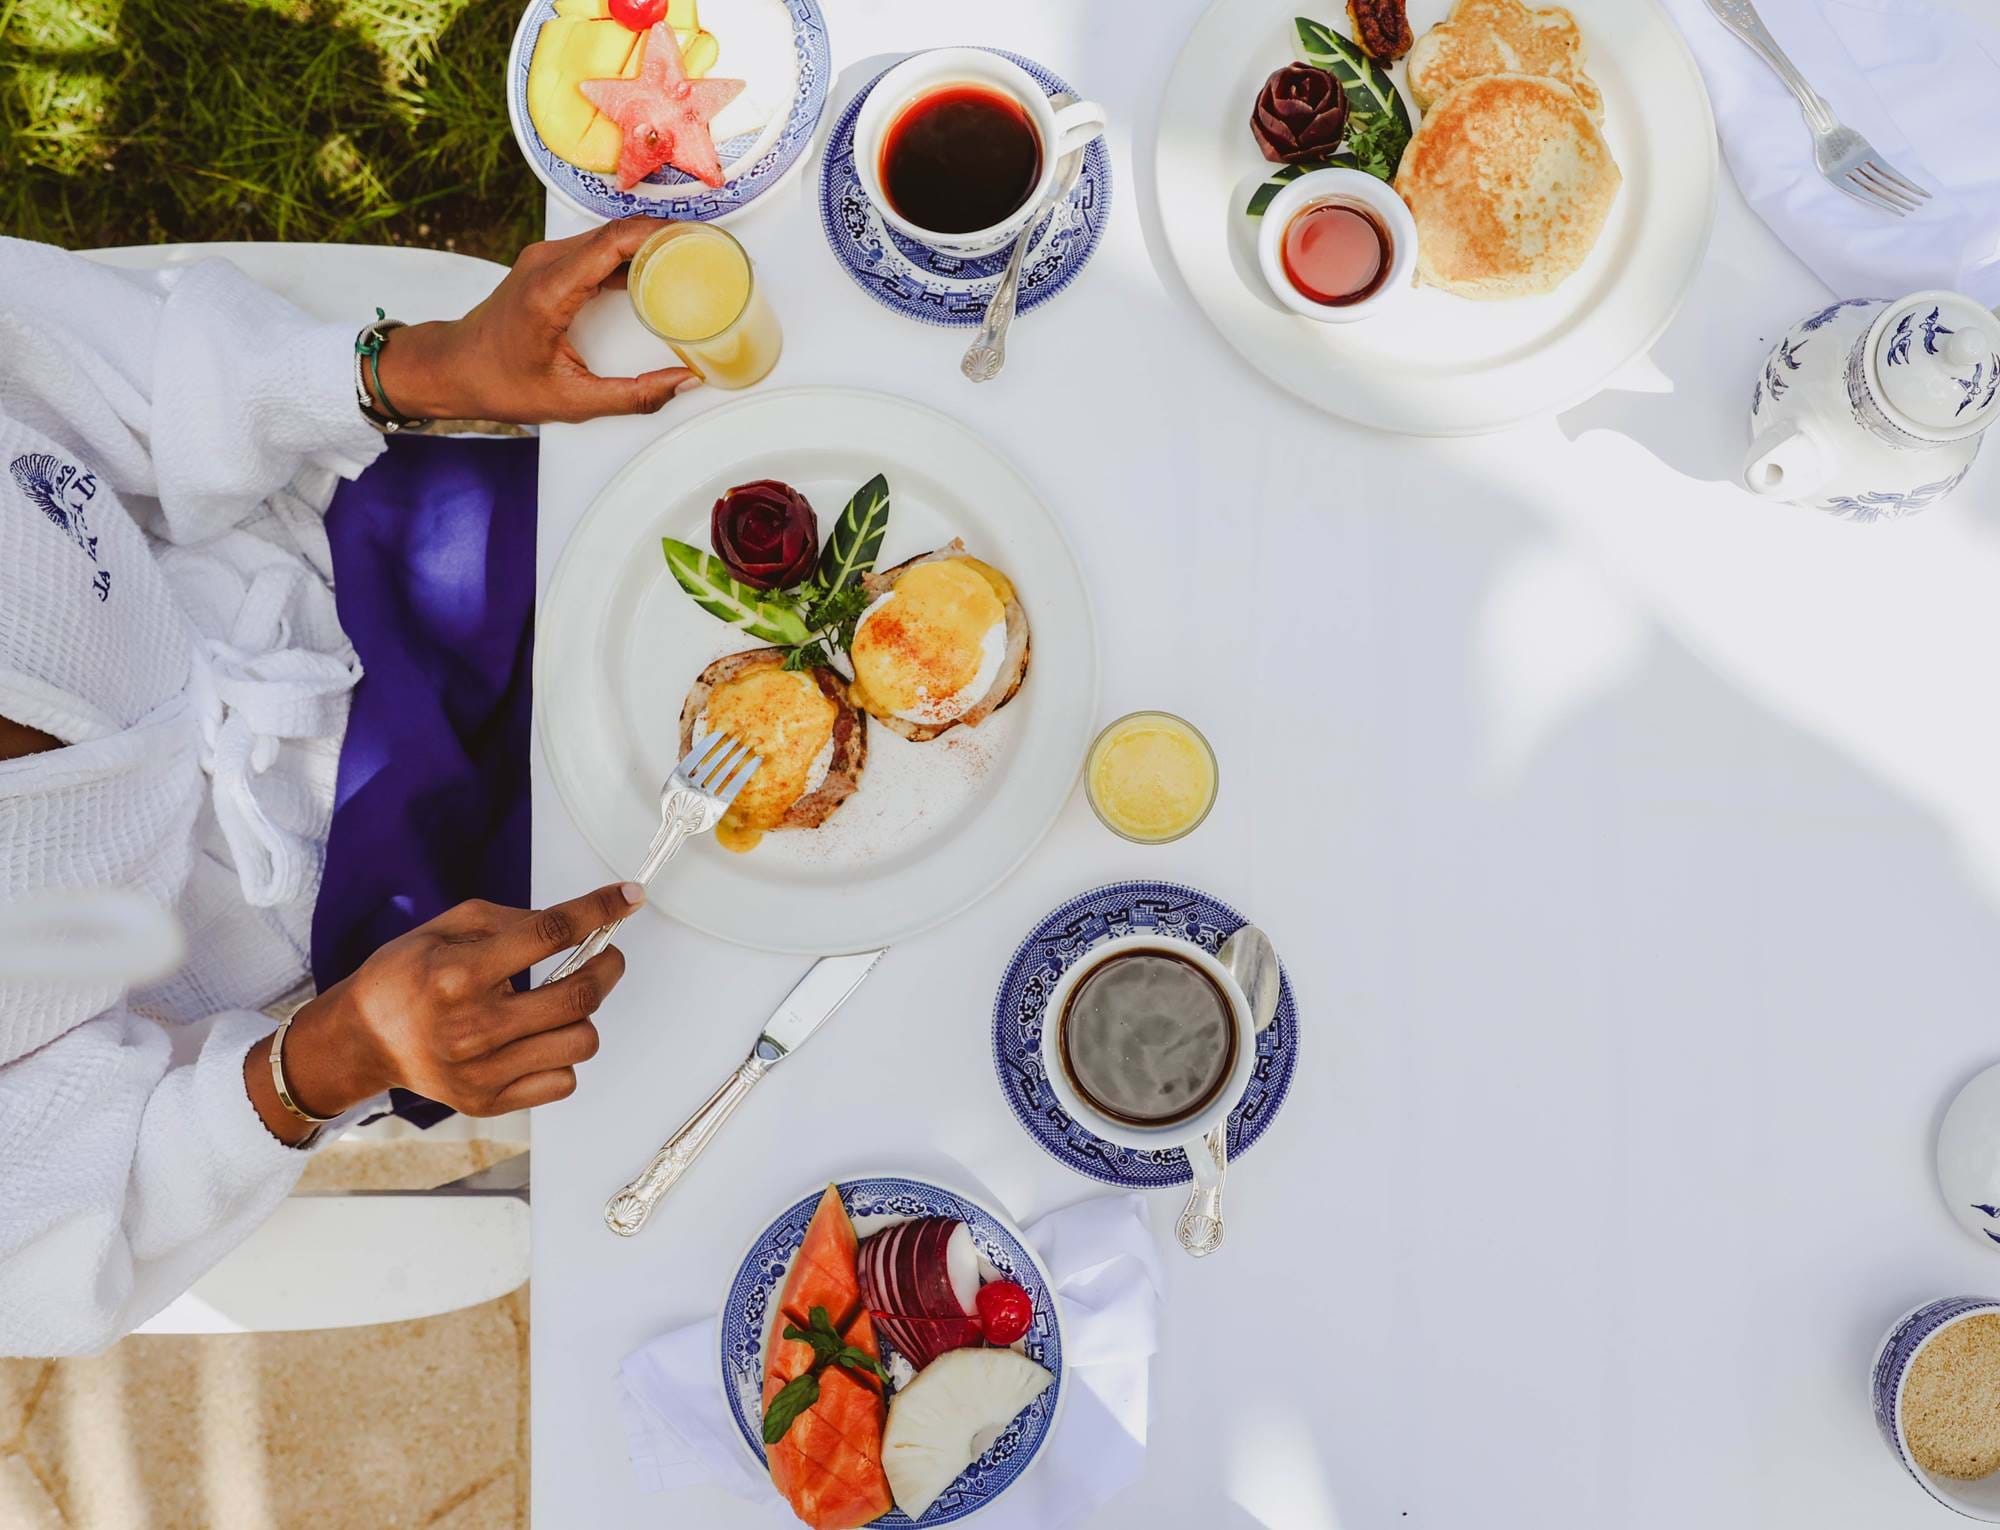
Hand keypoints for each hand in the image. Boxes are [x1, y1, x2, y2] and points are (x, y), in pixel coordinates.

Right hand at [253, 882, 642, 1133]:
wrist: (364, 1039)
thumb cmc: (406, 977)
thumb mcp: (448, 926)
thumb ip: (513, 921)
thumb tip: (575, 924)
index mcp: (458, 973)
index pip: (550, 934)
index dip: (599, 910)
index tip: (628, 898)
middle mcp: (472, 1026)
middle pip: (579, 994)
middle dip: (607, 965)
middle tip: (604, 954)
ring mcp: (482, 1071)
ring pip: (581, 1042)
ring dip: (584, 1015)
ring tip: (562, 1001)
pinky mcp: (489, 1101)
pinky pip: (564, 1080)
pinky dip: (563, 1056)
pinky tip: (541, 1037)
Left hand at [370, 220, 698, 424]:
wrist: (455, 368)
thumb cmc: (501, 383)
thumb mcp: (572, 401)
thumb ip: (633, 396)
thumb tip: (681, 384)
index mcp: (551, 290)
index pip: (614, 242)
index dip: (660, 234)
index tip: (697, 239)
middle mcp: (546, 263)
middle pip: (617, 231)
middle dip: (665, 235)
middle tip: (706, 250)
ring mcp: (545, 258)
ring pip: (608, 235)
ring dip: (648, 242)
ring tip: (687, 257)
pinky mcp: (548, 264)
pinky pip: (596, 247)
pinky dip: (629, 254)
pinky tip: (653, 270)